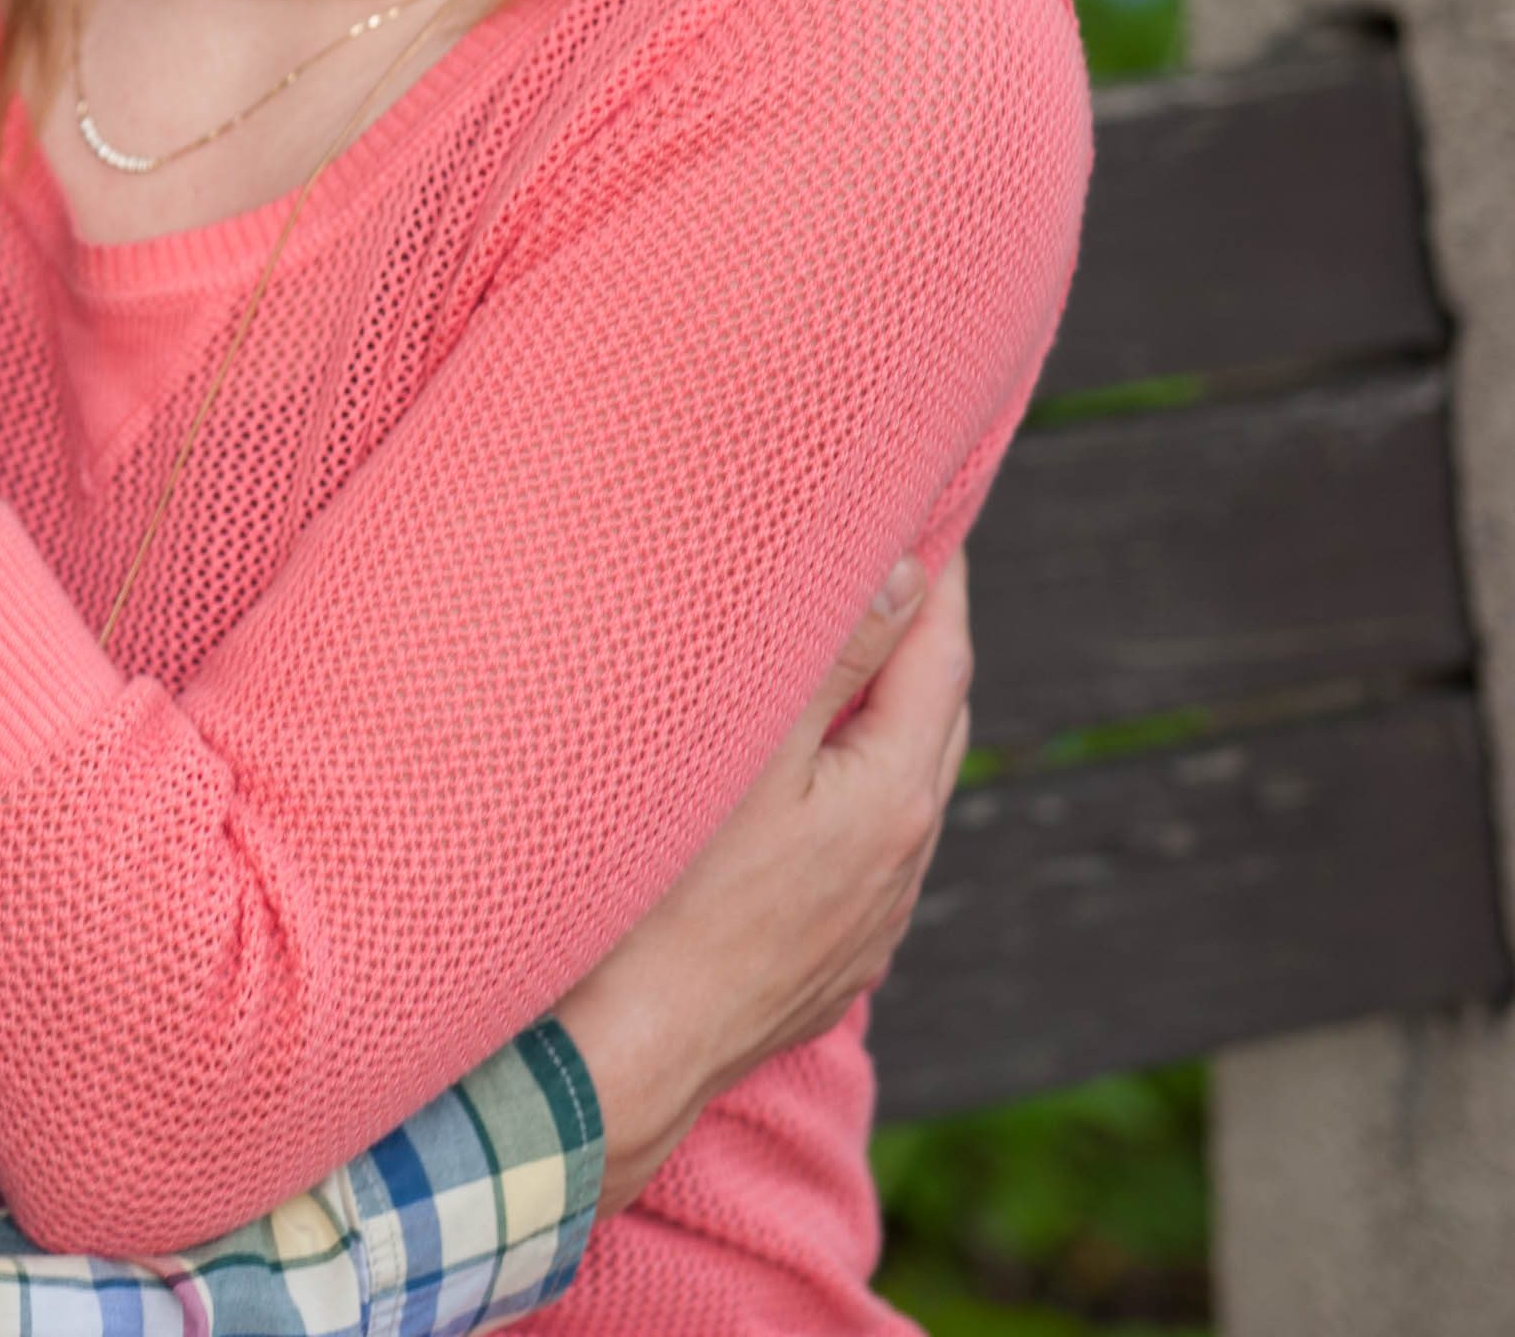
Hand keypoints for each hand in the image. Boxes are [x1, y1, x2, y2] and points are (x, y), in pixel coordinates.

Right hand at [555, 552, 973, 1206]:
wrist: (620, 1062)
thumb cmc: (662, 901)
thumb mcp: (744, 755)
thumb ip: (829, 661)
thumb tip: (907, 576)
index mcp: (893, 798)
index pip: (942, 653)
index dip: (942, 574)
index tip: (935, 500)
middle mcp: (901, 863)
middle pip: (936, 719)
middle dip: (926, 636)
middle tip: (901, 558)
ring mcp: (868, 923)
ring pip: (900, 789)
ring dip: (889, 715)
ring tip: (852, 655)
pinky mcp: (826, 964)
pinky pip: (863, 848)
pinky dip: (852, 787)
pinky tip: (802, 782)